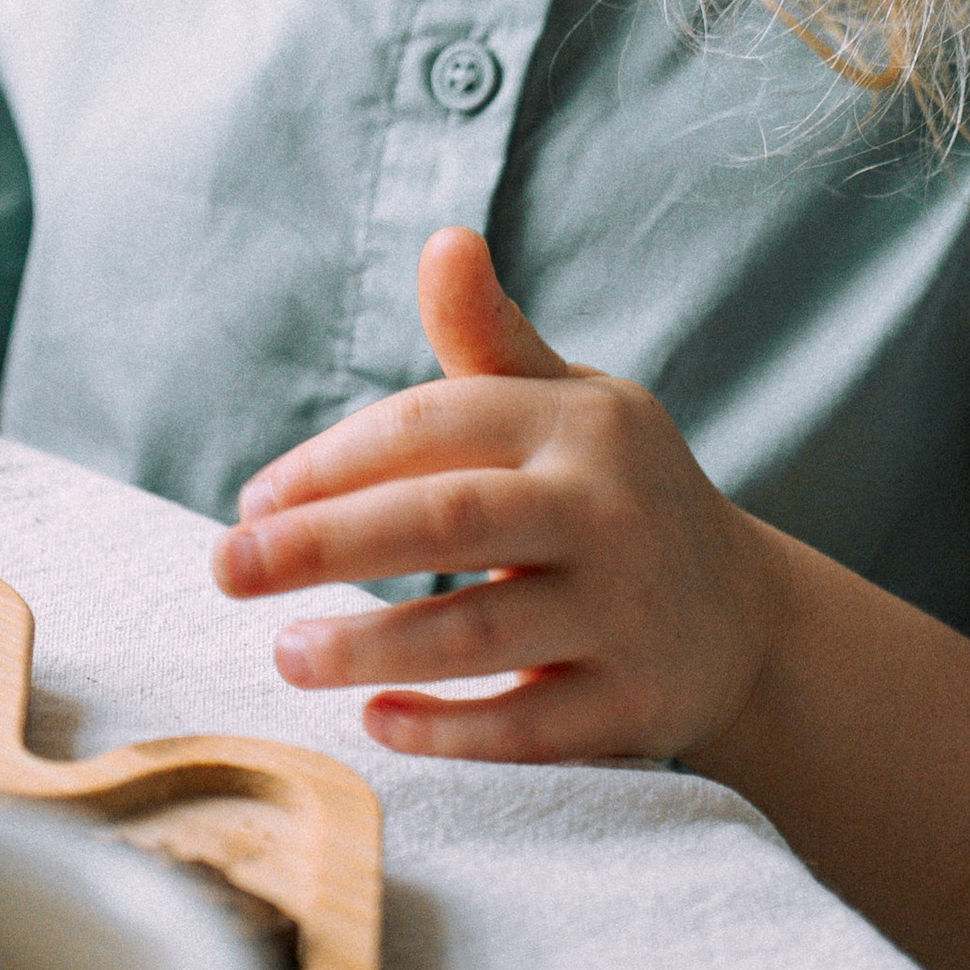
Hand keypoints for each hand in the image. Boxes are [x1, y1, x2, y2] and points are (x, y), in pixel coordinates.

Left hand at [210, 228, 778, 764]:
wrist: (745, 618)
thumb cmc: (611, 492)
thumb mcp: (567, 404)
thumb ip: (489, 338)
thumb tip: (442, 240)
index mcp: (580, 423)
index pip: (433, 426)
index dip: (329, 463)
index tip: (252, 503)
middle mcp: (609, 509)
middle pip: (445, 520)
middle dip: (322, 544)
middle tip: (225, 568)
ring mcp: (628, 610)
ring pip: (479, 630)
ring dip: (368, 643)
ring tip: (284, 652)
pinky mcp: (636, 705)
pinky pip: (525, 726)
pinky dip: (445, 729)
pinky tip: (375, 718)